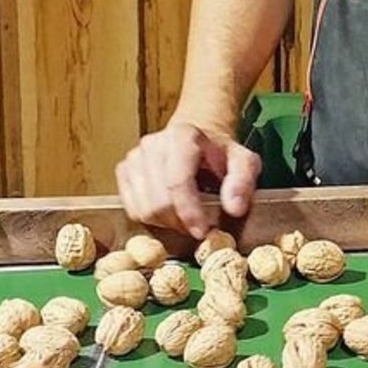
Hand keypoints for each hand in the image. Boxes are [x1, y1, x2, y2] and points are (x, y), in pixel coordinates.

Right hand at [115, 120, 261, 238]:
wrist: (196, 138)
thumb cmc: (220, 152)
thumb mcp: (243, 161)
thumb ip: (243, 182)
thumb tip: (235, 208)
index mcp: (182, 136)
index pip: (177, 182)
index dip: (189, 212)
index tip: (203, 231)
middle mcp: (153, 144)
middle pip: (158, 200)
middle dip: (180, 222)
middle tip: (198, 228)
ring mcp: (135, 156)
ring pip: (143, 208)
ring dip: (166, 223)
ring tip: (185, 219)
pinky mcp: (124, 169)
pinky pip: (132, 208)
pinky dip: (150, 219)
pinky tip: (169, 213)